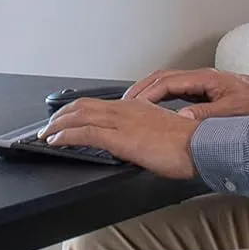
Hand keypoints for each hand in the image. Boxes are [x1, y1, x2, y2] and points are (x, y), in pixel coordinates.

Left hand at [40, 97, 198, 178]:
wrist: (202, 145)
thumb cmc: (190, 144)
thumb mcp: (163, 132)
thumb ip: (146, 133)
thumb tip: (138, 143)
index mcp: (137, 107)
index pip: (98, 104)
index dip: (77, 110)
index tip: (67, 118)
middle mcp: (126, 109)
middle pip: (83, 106)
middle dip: (61, 115)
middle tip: (49, 126)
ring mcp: (121, 122)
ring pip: (78, 116)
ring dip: (58, 125)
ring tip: (46, 134)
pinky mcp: (120, 138)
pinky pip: (84, 134)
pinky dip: (65, 136)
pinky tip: (56, 141)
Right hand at [124, 66, 248, 119]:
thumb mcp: (231, 112)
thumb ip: (205, 115)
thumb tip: (180, 120)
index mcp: (204, 78)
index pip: (167, 82)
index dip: (147, 93)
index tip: (132, 104)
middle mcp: (201, 77)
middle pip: (162, 78)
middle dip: (141, 89)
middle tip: (123, 103)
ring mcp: (202, 82)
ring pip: (168, 83)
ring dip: (149, 92)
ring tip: (133, 105)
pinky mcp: (206, 90)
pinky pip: (176, 90)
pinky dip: (161, 97)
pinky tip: (155, 108)